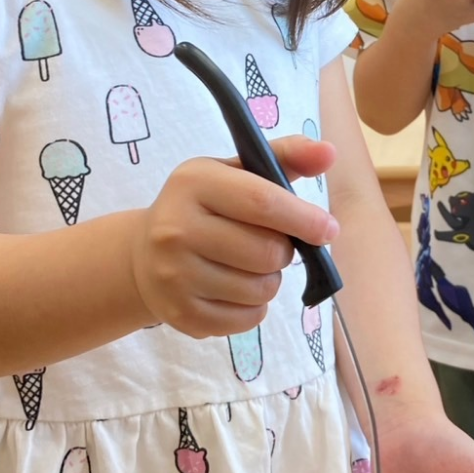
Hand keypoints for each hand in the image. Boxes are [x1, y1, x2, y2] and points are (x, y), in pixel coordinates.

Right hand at [132, 135, 337, 340]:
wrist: (144, 254)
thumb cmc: (205, 207)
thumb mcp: (236, 171)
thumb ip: (285, 157)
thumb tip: (329, 153)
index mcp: (193, 183)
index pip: (262, 202)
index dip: (304, 218)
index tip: (328, 229)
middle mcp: (176, 228)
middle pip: (266, 252)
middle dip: (285, 252)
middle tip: (273, 245)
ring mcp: (175, 275)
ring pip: (261, 289)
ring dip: (270, 280)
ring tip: (251, 266)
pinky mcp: (181, 314)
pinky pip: (248, 319)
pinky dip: (255, 306)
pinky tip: (236, 288)